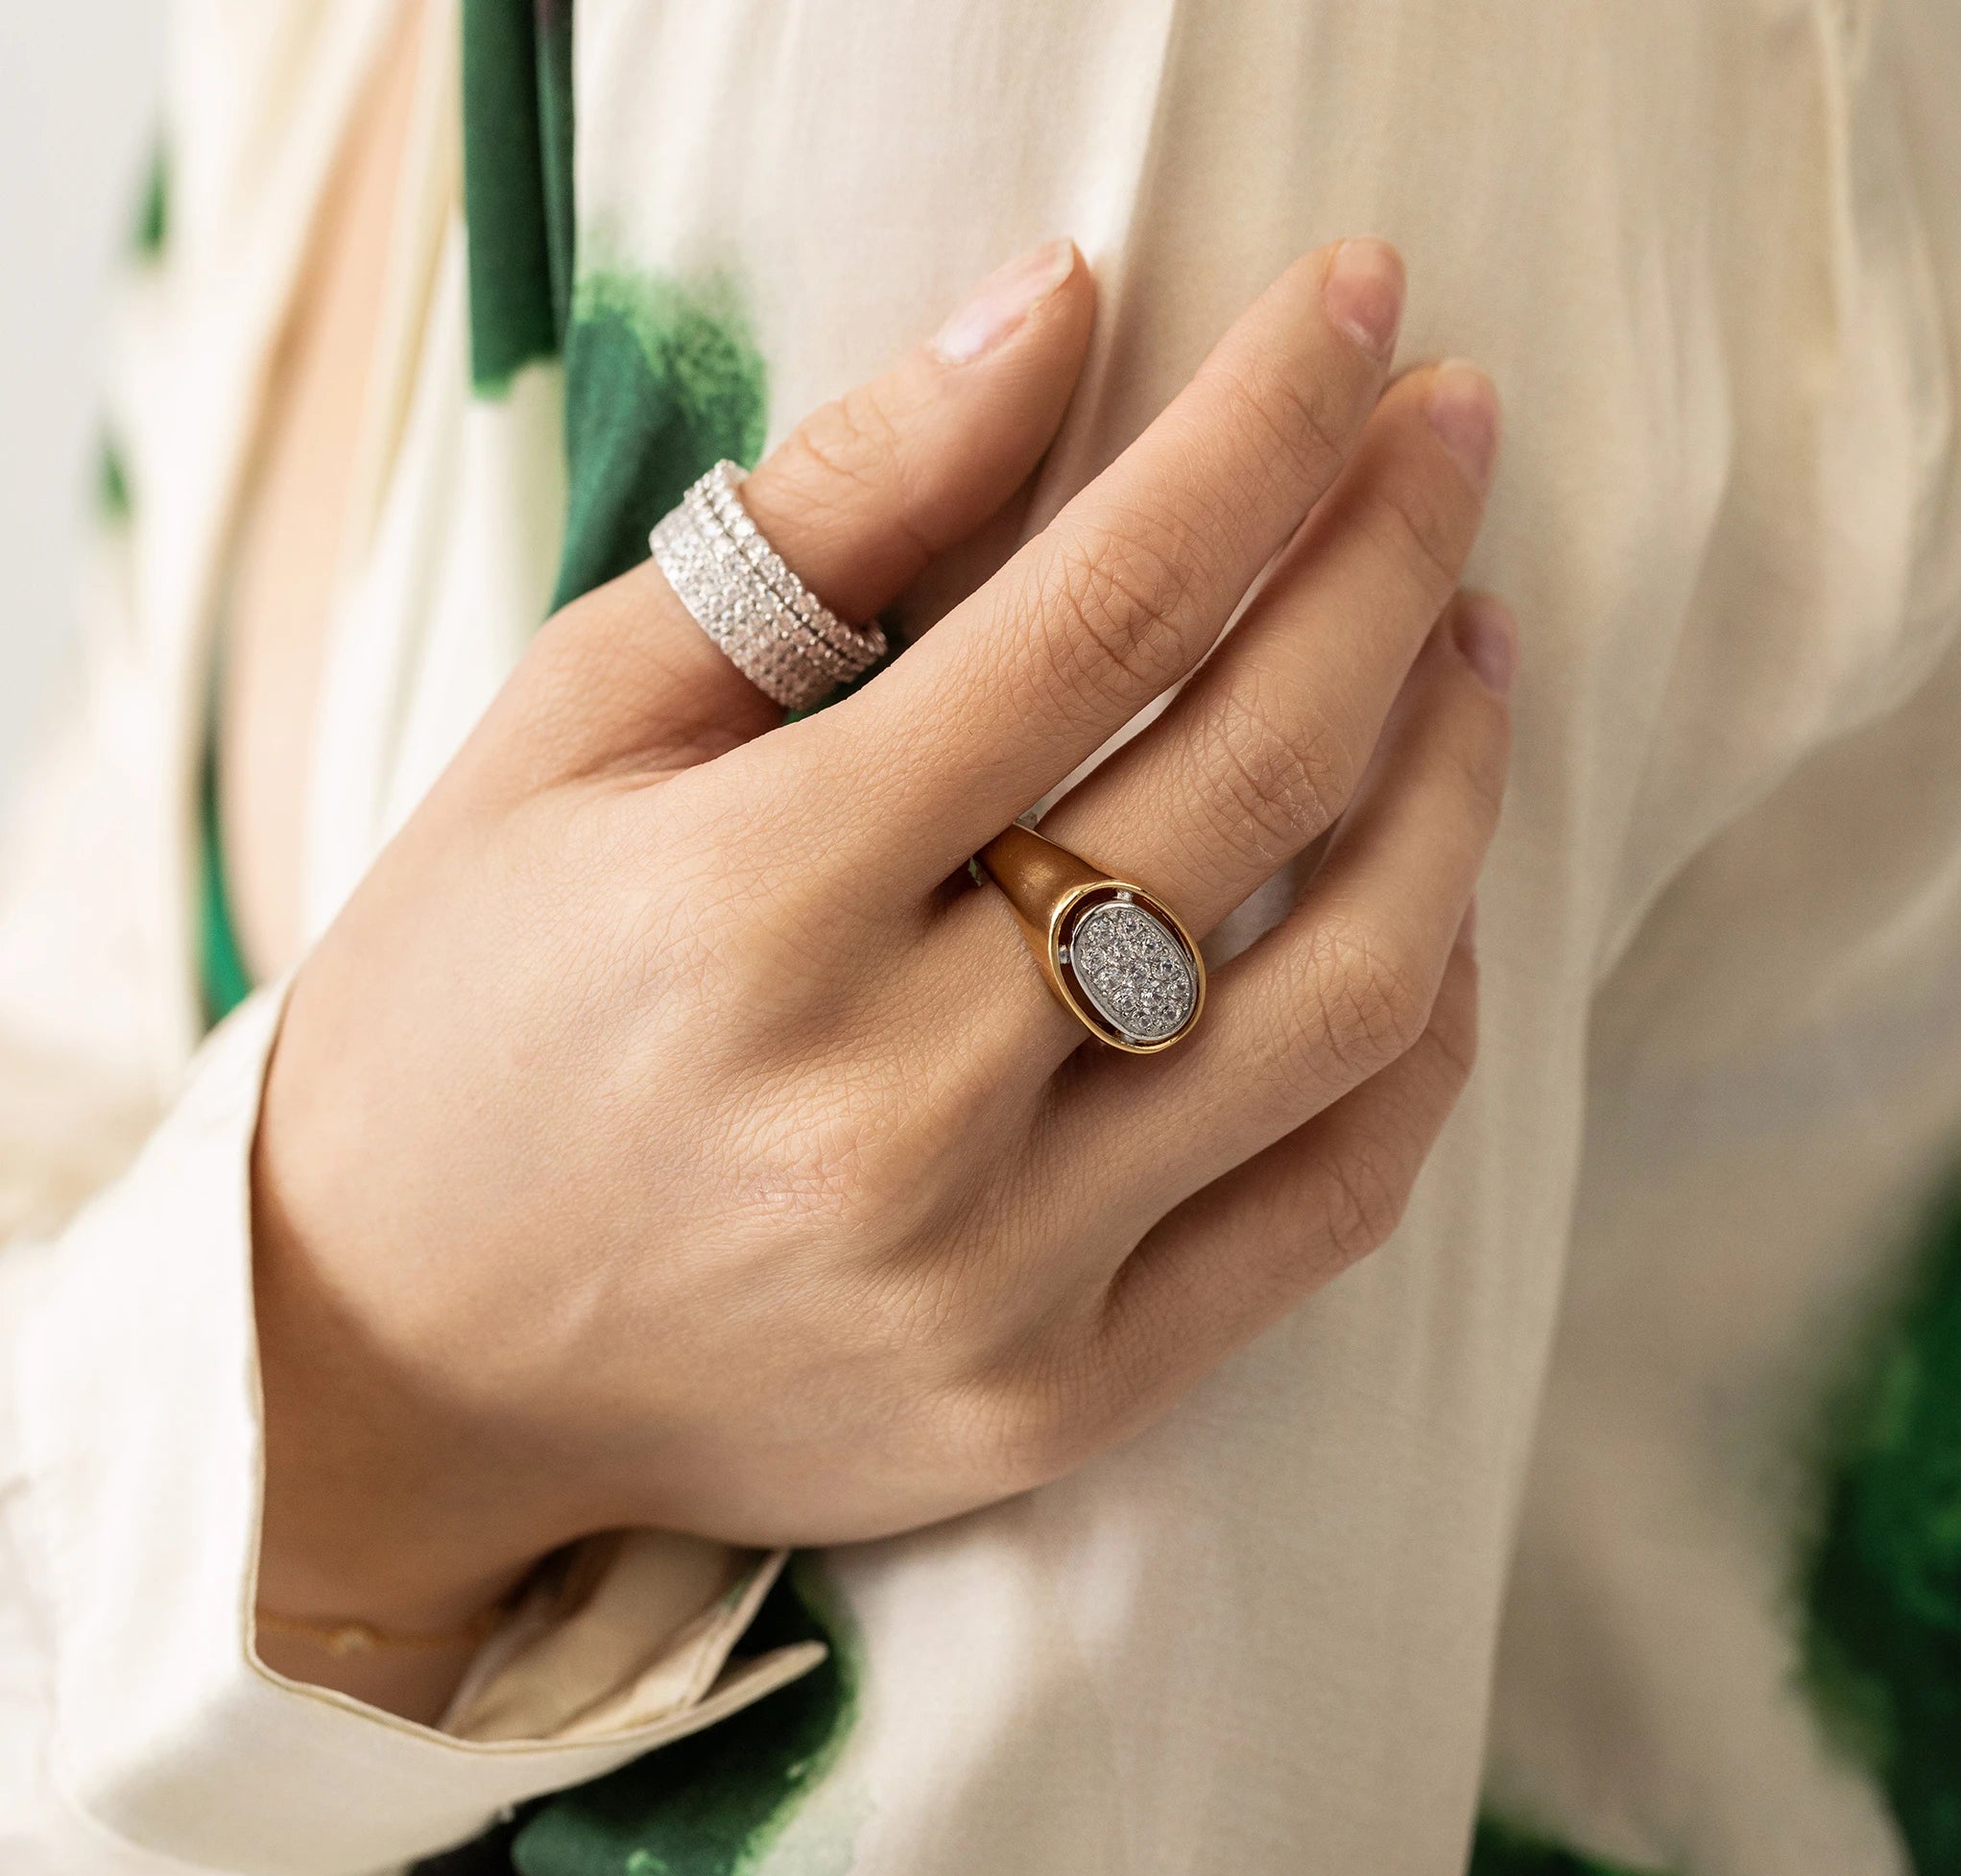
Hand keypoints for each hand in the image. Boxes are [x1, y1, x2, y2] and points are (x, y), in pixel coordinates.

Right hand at [251, 238, 1512, 1714]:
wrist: (403, 1355)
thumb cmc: (465, 1009)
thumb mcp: (573, 723)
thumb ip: (821, 515)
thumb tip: (1055, 305)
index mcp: (753, 903)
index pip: (1100, 613)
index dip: (1264, 431)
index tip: (1365, 301)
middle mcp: (893, 1105)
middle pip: (1253, 782)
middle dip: (1388, 559)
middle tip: (1447, 438)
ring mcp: (995, 1278)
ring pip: (1347, 1001)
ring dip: (1453, 789)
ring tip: (1465, 650)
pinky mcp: (1056, 1396)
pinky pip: (1329, 1203)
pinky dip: (1425, 1037)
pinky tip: (1434, 910)